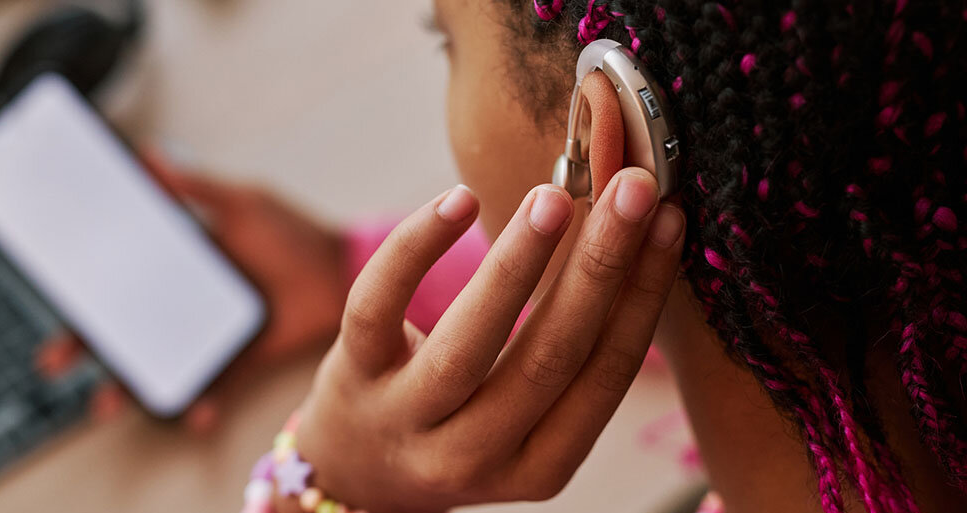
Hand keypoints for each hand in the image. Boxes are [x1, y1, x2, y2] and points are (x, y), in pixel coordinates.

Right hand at [37, 147, 347, 431]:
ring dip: (130, 388)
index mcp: (178, 264)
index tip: (52, 301)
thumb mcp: (241, 204)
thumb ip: (197, 187)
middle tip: (52, 361)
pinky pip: (216, 386)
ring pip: (159, 365)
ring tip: (104, 405)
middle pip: (124, 329)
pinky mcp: (241, 359)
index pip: (118, 279)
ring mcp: (210, 335)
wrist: (342, 268)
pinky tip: (194, 416)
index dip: (83, 292)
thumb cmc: (290, 230)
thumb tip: (149, 153)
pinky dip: (202, 404)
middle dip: (85, 347)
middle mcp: (186, 303)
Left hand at [289, 168, 684, 511]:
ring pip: (469, 341)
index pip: (604, 377)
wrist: (356, 470)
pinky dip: (416, 248)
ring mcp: (407, 419)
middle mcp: (475, 454)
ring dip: (520, 261)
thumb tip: (626, 241)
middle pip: (548, 358)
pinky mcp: (353, 375)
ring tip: (555, 196)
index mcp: (539, 465)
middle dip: (599, 267)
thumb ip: (566, 360)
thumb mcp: (520, 420)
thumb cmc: (458, 425)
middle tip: (634, 189)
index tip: (670, 223)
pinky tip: (459, 201)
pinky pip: (379, 306)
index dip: (642, 297)